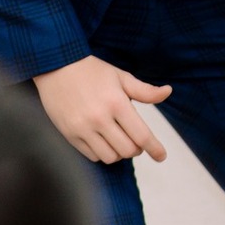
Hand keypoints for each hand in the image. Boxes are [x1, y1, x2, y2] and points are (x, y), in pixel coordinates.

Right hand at [33, 55, 173, 163]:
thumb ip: (145, 90)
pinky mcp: (70, 135)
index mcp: (117, 103)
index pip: (141, 135)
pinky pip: (92, 156)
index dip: (154, 148)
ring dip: (120, 153)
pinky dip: (102, 153)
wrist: (56, 67)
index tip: (161, 156)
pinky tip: (103, 141)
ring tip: (119, 140)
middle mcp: (100, 118)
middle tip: (136, 140)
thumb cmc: (92, 71)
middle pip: (128, 150)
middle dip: (137, 149)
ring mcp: (83, 128)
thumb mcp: (121, 76)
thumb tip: (168, 92)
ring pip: (110, 157)